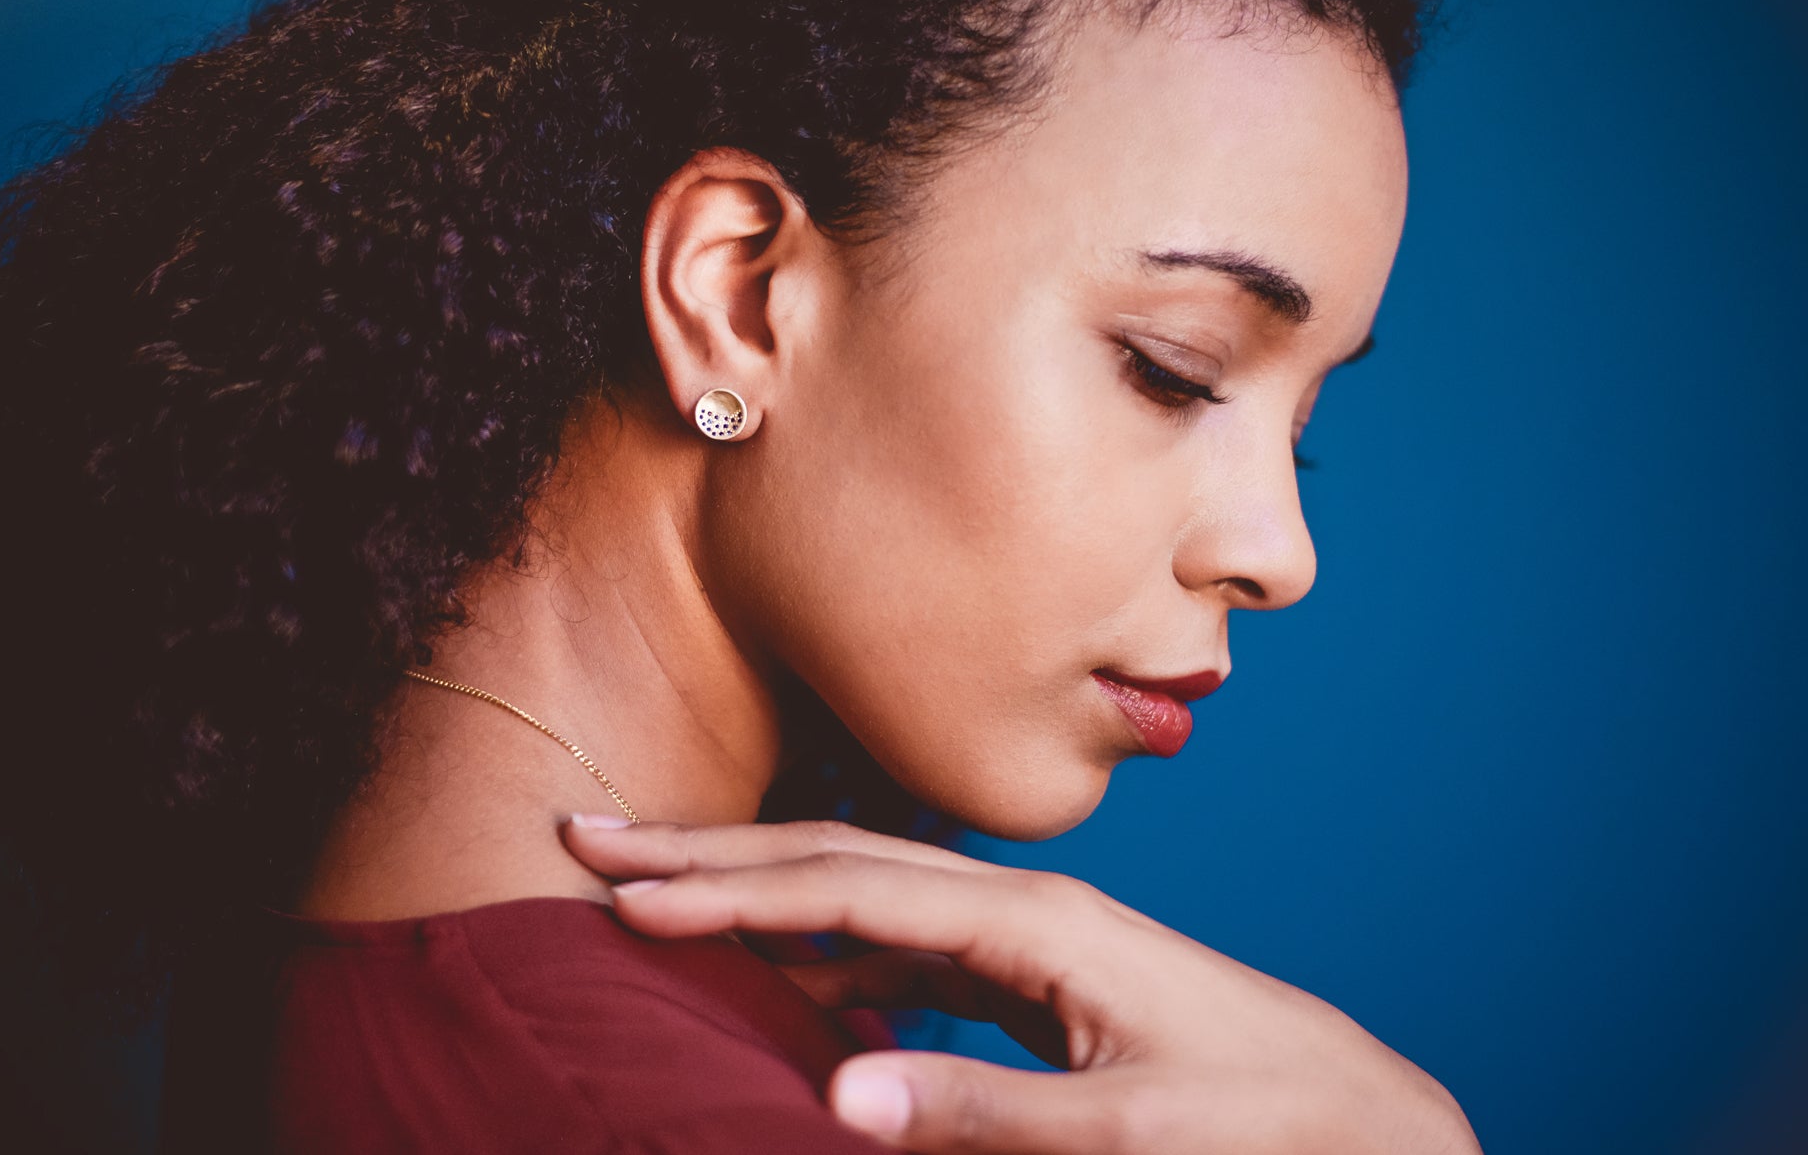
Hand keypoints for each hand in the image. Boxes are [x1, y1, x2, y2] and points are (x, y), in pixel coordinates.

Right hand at [561, 815, 1480, 1154]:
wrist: (1368, 1124)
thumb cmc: (1263, 1124)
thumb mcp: (1125, 1134)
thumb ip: (980, 1109)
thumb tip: (830, 1089)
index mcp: (1036, 923)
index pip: (847, 886)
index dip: (728, 888)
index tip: (626, 889)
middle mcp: (1023, 908)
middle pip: (837, 861)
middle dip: (712, 854)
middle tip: (593, 837)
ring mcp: (1027, 940)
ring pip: (862, 898)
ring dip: (757, 892)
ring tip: (659, 888)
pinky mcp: (1034, 981)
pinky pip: (904, 952)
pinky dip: (826, 951)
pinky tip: (785, 969)